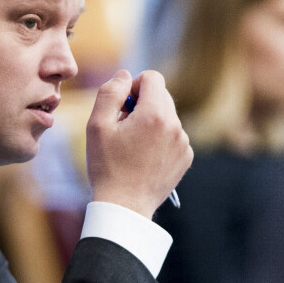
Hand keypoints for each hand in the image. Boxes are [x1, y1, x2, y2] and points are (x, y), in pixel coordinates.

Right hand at [86, 70, 192, 217]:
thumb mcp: (97, 125)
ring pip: (167, 116)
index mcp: (155, 114)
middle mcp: (176, 125)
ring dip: (151, 122)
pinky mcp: (186, 158)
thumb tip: (125, 75)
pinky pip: (174, 136)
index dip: (134, 86)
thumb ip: (110, 92)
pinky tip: (144, 158)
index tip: (122, 106)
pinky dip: (160, 140)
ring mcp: (183, 143)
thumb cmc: (107, 166)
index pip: (152, 77)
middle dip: (142, 104)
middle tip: (123, 127)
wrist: (125, 207)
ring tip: (133, 146)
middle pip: (161, 95)